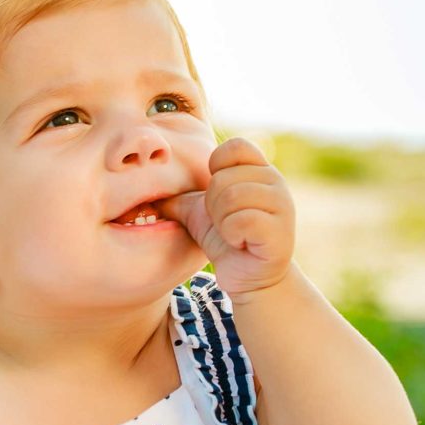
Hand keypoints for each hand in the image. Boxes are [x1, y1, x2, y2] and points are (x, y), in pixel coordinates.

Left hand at [159, 137, 295, 296]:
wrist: (249, 278)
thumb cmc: (225, 240)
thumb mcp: (198, 210)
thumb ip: (179, 192)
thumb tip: (142, 185)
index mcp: (259, 170)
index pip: (235, 146)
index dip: (216, 169)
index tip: (217, 194)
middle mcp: (275, 182)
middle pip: (222, 178)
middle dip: (213, 206)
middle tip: (224, 223)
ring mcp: (282, 207)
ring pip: (231, 198)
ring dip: (221, 222)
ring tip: (232, 233)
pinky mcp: (280, 233)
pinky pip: (242, 221)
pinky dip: (232, 235)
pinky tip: (240, 243)